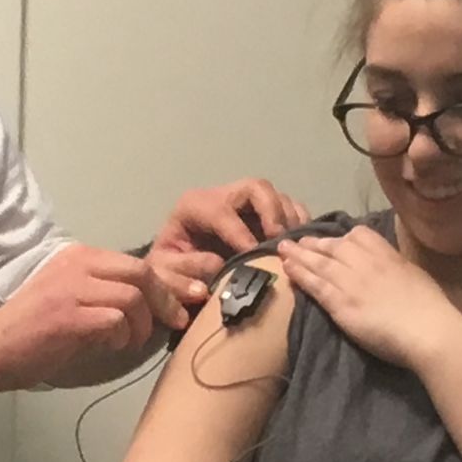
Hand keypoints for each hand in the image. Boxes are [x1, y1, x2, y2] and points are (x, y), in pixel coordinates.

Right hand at [0, 244, 193, 389]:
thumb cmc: (35, 330)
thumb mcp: (74, 299)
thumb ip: (109, 294)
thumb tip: (160, 303)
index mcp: (80, 257)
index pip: (138, 261)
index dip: (170, 280)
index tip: (192, 297)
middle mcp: (77, 265)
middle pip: (141, 272)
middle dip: (168, 298)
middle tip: (180, 320)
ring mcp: (71, 288)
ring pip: (132, 297)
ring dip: (143, 324)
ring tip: (133, 341)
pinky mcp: (68, 315)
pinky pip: (115, 320)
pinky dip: (122, 336)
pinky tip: (113, 346)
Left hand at [146, 178, 310, 283]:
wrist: (175, 271)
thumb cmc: (168, 270)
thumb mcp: (162, 274)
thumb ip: (178, 274)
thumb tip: (215, 267)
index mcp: (193, 206)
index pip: (221, 211)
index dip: (239, 233)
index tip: (253, 256)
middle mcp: (222, 197)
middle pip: (255, 187)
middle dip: (271, 212)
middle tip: (279, 241)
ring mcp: (245, 204)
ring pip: (275, 195)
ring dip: (288, 219)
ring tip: (291, 246)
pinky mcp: (262, 214)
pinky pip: (288, 207)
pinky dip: (298, 222)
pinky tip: (299, 244)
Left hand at [277, 225, 461, 370]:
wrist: (426, 328)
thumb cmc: (429, 306)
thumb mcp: (413, 274)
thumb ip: (394, 266)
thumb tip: (389, 267)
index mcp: (386, 253)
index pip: (357, 236)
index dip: (340, 238)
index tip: (329, 240)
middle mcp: (364, 261)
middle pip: (332, 248)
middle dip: (312, 245)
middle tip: (295, 242)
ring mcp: (350, 281)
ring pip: (318, 263)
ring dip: (298, 256)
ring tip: (282, 250)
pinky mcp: (340, 303)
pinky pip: (315, 285)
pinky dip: (299, 275)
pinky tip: (287, 270)